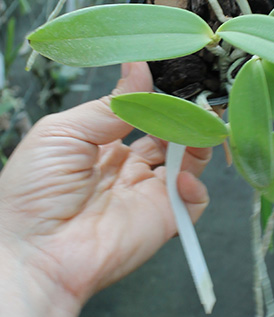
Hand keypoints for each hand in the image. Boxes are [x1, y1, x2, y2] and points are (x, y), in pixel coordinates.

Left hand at [0, 62, 210, 308]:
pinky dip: (197, 184)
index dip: (158, 95)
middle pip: (171, 133)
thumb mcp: (65, 131)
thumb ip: (110, 103)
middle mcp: (130, 167)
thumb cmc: (34, 190)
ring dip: (197, 140)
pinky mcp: (163, 220)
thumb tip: (139, 65)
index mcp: (103, 144)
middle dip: (184, 114)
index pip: (143, 112)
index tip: (172, 75)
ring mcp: (148, 194)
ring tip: (196, 126)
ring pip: (190, 160)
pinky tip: (181, 177)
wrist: (34, 251)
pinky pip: (194, 200)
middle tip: (193, 100)